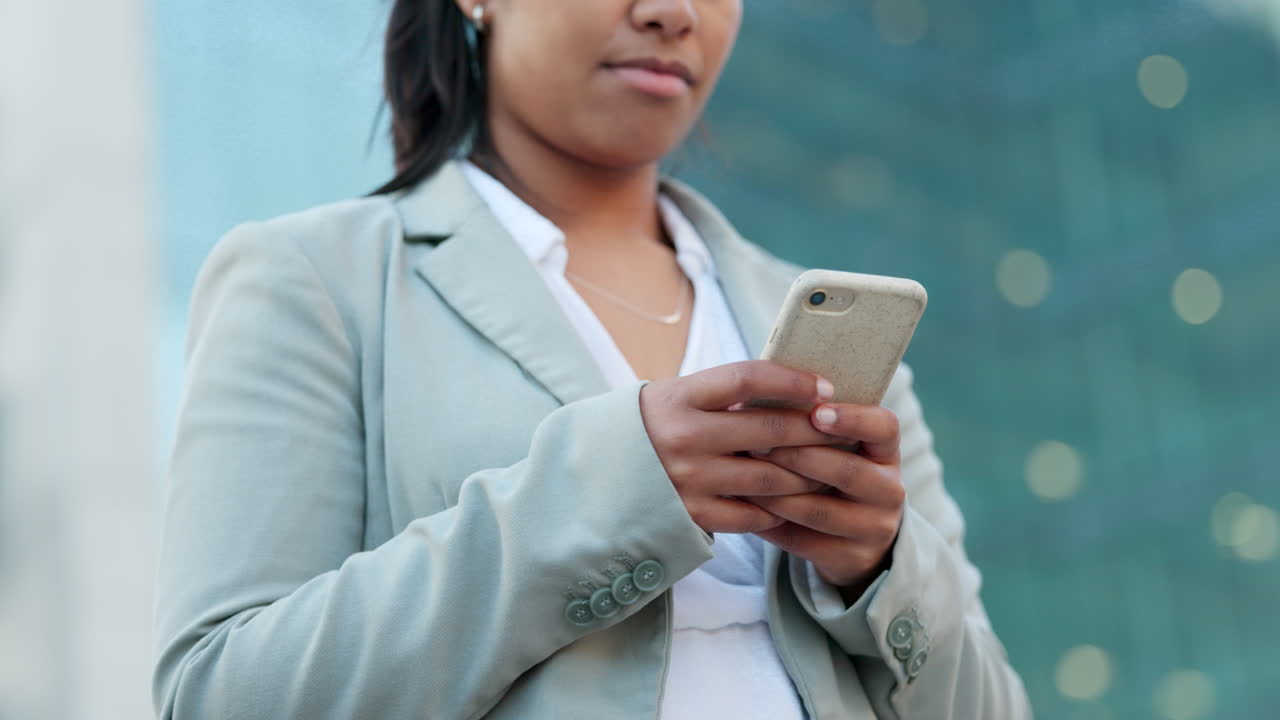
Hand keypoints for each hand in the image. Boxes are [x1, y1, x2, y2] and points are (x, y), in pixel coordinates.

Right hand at [639, 361, 840, 533]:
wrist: (597, 475)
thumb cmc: (655, 427)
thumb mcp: (679, 397)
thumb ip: (727, 394)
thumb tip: (797, 390)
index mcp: (681, 397)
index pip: (748, 378)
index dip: (793, 381)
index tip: (824, 387)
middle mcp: (684, 436)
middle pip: (770, 430)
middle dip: (815, 430)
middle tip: (840, 430)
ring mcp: (688, 479)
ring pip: (771, 478)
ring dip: (807, 473)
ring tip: (827, 467)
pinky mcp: (691, 515)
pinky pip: (753, 515)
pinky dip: (778, 508)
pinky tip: (792, 500)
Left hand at [749, 403, 904, 597]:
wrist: (854, 538)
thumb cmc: (832, 474)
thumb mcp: (838, 447)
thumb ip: (811, 425)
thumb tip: (752, 398)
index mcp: (886, 452)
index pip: (885, 428)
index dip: (854, 419)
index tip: (817, 412)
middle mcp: (889, 490)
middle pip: (848, 471)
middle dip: (799, 455)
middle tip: (758, 441)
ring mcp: (873, 528)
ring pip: (818, 510)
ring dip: (776, 491)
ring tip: (743, 474)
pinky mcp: (849, 558)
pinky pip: (802, 540)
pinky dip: (768, 522)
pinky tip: (743, 506)